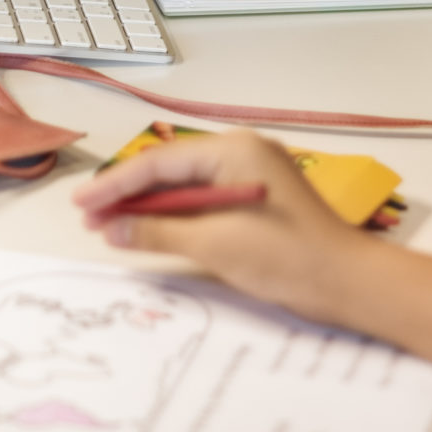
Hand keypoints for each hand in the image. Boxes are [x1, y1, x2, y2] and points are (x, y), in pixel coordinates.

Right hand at [75, 129, 381, 319]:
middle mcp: (243, 152)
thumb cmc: (287, 257)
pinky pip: (206, 200)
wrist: (348, 282)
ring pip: (187, 186)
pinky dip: (177, 217)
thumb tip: (114, 228)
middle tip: (89, 217)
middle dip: (129, 194)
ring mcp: (253, 174)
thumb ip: (160, 232)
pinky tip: (153, 231)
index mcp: (234, 150)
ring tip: (111, 227)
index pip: (160, 162)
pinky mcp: (259, 200)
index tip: (82, 203)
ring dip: (151, 207)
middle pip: (172, 169)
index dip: (116, 184)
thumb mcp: (215, 245)